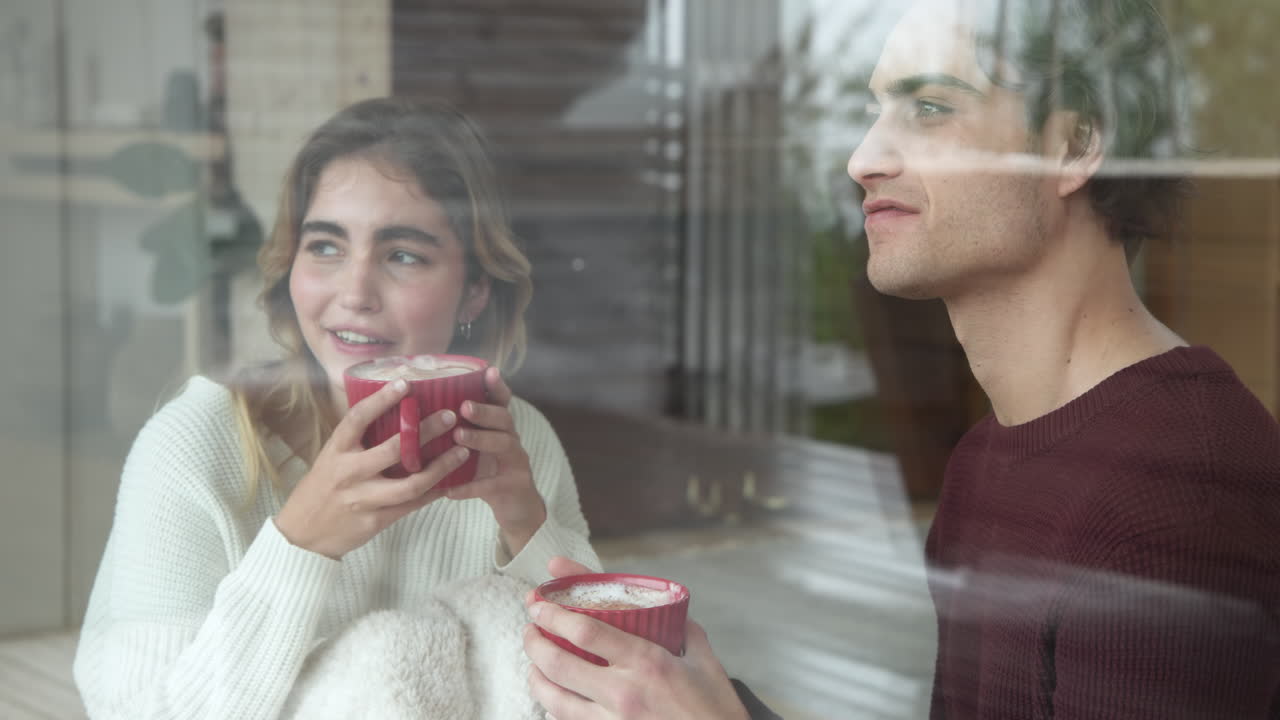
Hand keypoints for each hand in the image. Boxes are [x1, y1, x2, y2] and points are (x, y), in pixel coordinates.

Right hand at [275, 379, 469, 558]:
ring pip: (410, 484)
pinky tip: (451, 481)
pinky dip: (433, 493)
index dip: (381, 400)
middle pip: (393, 449)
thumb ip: (357, 441)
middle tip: (449, 416)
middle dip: (424, 431)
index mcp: (336, 451)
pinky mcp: (376, 520)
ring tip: (463, 452)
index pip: (357, 419)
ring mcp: (363, 498)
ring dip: (440, 467)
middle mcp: (349, 473)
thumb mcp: (331, 459)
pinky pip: (411, 506)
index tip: (405, 384)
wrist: (303, 535)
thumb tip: (392, 413)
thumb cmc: (322, 489)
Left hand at [445, 367, 546, 553]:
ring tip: (458, 437)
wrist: (517, 510)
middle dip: (484, 410)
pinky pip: (491, 486)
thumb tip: (417, 417)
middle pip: (504, 419)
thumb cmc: (489, 475)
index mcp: (501, 428)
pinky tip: (450, 491)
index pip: (502, 402)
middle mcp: (512, 440)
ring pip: (504, 444)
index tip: (488, 370)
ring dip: (481, 439)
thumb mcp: (477, 450)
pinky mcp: (513, 487)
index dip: (497, 386)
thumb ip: (459, 433)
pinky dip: (470, 487)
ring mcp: (516, 463)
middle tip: (464, 406)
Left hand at [523, 604, 749, 719]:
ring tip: (533, 664)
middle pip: (559, 664)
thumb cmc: (716, 710)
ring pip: (555, 700)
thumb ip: (683, 630)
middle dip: (533, 642)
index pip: (585, 632)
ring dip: (535, 677)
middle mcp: (623, 693)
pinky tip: (554, 699)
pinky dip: (554, 709)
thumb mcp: (705, 661)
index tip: (538, 602)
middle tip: (529, 627)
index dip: (553, 614)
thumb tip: (667, 610)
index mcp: (647, 663)